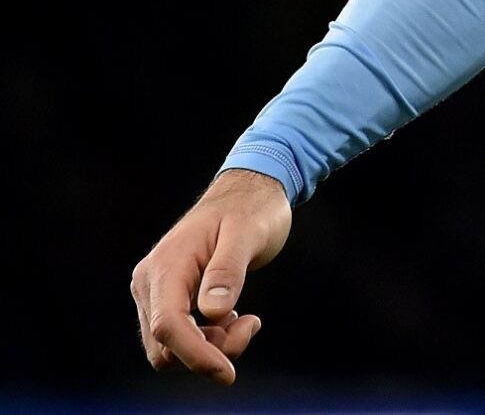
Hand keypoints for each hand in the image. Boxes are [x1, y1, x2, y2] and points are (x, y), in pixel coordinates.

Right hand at [131, 168, 291, 382]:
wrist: (247, 193)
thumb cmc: (251, 210)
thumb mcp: (248, 234)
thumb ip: (228, 270)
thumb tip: (213, 311)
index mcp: (166, 266)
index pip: (168, 326)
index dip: (196, 355)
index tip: (228, 373)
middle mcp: (150, 282)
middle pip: (165, 346)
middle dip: (209, 351)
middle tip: (250, 325)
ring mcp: (155, 291)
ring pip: (171, 347)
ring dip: (211, 346)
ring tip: (246, 319)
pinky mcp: (167, 298)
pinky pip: (179, 336)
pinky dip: (208, 338)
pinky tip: (235, 316)